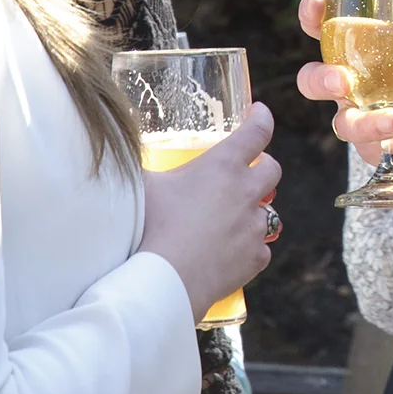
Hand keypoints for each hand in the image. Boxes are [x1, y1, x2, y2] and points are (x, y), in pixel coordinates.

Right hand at [138, 104, 282, 323]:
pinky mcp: (254, 258)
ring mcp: (253, 226)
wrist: (165, 280)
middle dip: (263, 166)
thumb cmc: (149, 227)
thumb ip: (141, 167)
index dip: (261, 118)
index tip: (259, 113)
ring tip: (230, 219)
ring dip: (253, 211)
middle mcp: (246, 192)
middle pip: (272, 169)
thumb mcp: (142, 186)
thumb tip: (120, 158)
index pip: (257, 131)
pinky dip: (249, 247)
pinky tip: (229, 252)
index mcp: (223, 165)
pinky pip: (261, 248)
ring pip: (269, 211)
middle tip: (247, 171)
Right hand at [294, 0, 392, 190]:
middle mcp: (352, 86)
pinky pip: (386, 152)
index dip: (313, 17)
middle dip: (320, 80)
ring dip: (367, 123)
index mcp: (361, 54)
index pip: (325, 30)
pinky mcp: (380, 151)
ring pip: (345, 124)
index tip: (315, 4)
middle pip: (312, 81)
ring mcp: (362, 120)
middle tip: (342, 82)